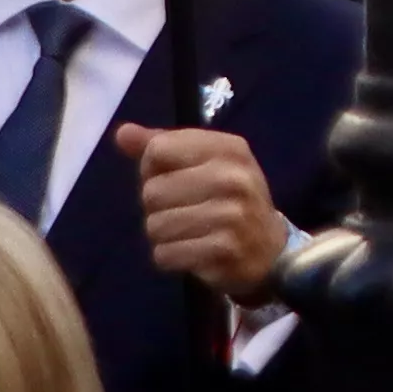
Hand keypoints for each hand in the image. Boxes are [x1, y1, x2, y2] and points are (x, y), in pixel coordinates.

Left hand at [116, 124, 292, 301]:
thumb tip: (122, 133)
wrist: (270, 249)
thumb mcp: (205, 164)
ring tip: (189, 233)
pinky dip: (171, 257)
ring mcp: (232, 213)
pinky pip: (165, 254)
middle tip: (186, 211)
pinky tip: (193, 252)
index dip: (154, 168)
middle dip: (158, 207)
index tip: (176, 179)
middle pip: (152, 191)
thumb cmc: (229, 199)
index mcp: (229, 148)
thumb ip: (162, 146)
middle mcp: (233, 176)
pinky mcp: (224, 248)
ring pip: (155, 225)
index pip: (158, 149)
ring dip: (163, 235)